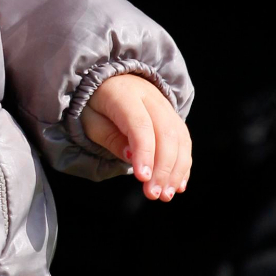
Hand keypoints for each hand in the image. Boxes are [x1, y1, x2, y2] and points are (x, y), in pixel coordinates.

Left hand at [81, 73, 191, 200]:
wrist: (111, 80)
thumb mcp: (91, 121)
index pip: (140, 125)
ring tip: (166, 195)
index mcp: (124, 95)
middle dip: (163, 168)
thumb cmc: (96, 105)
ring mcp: (165, 105)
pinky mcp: (173, 116)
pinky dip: (183, 164)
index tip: (143, 178)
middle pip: (165, 134)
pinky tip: (178, 185)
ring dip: (176, 170)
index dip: (144, 153)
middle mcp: (150, 97)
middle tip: (154, 194)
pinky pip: (184, 140)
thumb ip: (110, 138)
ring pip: (180, 138)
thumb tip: (131, 157)